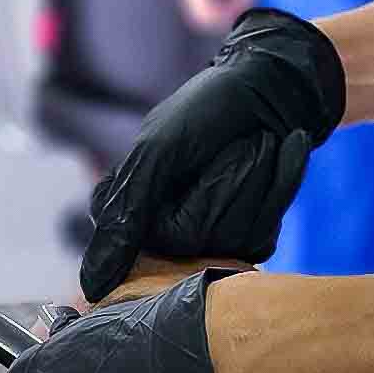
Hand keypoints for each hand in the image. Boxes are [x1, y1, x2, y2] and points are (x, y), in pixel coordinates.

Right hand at [79, 8, 346, 301]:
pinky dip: (281, 182)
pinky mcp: (246, 238)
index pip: (163, 236)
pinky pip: (265, 235)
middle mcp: (163, 233)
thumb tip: (90, 288)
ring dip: (258, 177)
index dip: (198, 192)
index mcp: (128, 209)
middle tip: (233, 142)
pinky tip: (283, 148)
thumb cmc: (208, 107)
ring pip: (239, 237)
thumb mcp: (159, 150)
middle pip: (205, 238)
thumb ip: (126, 214)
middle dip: (231, 182)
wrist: (269, 85)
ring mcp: (206, 240)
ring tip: (257, 142)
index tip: (197, 153)